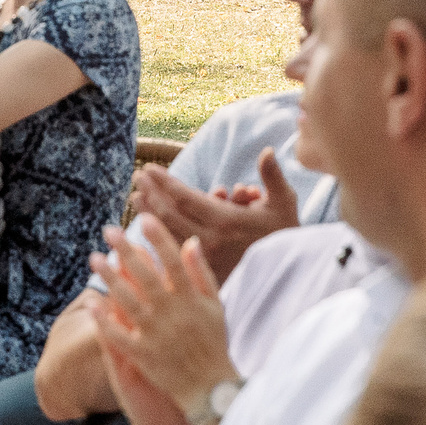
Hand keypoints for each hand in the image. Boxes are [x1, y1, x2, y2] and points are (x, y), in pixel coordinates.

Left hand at [91, 213, 235, 424]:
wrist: (210, 389)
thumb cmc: (214, 344)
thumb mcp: (216, 307)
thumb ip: (202, 274)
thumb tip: (190, 241)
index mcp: (192, 300)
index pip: (173, 262)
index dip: (158, 239)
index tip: (144, 218)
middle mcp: (173, 314)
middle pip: (146, 276)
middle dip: (126, 251)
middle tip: (108, 230)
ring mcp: (156, 335)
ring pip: (128, 301)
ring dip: (109, 278)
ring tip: (94, 258)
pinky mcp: (143, 356)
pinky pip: (119, 335)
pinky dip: (105, 319)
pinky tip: (92, 302)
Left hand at [127, 154, 296, 283]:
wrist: (288, 274)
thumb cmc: (284, 232)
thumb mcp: (283, 202)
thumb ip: (272, 176)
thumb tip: (267, 150)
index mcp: (226, 221)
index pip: (185, 198)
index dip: (164, 182)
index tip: (149, 168)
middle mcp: (210, 241)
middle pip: (170, 215)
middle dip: (151, 193)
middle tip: (138, 177)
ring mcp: (204, 258)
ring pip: (168, 233)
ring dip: (150, 213)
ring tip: (137, 196)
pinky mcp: (202, 271)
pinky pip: (173, 251)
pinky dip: (157, 236)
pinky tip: (146, 227)